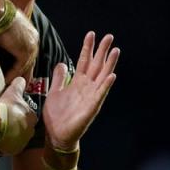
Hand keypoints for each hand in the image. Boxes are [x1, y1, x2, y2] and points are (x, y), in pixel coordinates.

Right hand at [0, 12, 38, 82]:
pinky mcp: (24, 52)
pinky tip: (4, 82)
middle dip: (24, 73)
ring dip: (16, 77)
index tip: (17, 72)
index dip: (22, 63)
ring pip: (25, 67)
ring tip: (9, 86)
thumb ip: (6, 35)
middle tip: (17, 84)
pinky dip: (11, 76)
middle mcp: (33, 40)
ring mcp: (31, 46)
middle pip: (30, 62)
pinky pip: (19, 68)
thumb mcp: (5, 25)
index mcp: (30, 33)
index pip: (28, 53)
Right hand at [0, 77, 36, 154]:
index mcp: (32, 116)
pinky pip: (11, 148)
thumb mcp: (13, 92)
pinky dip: (7, 145)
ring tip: (2, 132)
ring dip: (12, 135)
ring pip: (18, 138)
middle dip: (18, 126)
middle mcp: (31, 130)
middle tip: (7, 123)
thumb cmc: (6, 106)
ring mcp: (23, 141)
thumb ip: (19, 84)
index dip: (21, 114)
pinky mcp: (15, 150)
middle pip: (25, 128)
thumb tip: (21, 79)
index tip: (13, 113)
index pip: (29, 116)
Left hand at [43, 32, 119, 150]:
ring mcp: (91, 96)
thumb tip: (61, 63)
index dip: (87, 48)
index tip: (91, 34)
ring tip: (116, 50)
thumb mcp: (54, 92)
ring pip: (102, 76)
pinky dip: (106, 85)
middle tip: (109, 36)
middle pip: (96, 65)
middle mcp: (86, 87)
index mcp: (77, 83)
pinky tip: (112, 75)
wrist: (57, 135)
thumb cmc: (56, 115)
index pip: (84, 61)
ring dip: (109, 64)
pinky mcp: (92, 107)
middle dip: (102, 51)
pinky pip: (101, 94)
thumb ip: (59, 78)